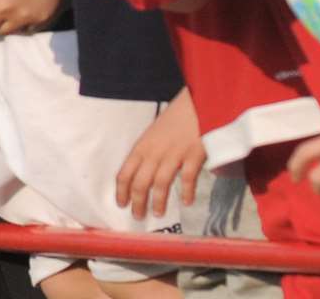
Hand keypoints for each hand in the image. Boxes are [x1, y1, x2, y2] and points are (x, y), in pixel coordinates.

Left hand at [115, 89, 205, 218]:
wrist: (198, 103)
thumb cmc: (175, 119)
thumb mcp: (154, 134)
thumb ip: (148, 153)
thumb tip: (141, 174)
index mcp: (142, 146)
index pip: (125, 172)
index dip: (122, 191)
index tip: (121, 204)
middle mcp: (154, 152)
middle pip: (141, 182)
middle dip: (137, 201)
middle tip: (137, 216)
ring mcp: (174, 154)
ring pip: (161, 183)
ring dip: (158, 201)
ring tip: (158, 214)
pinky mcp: (194, 155)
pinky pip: (187, 177)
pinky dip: (186, 191)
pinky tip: (187, 202)